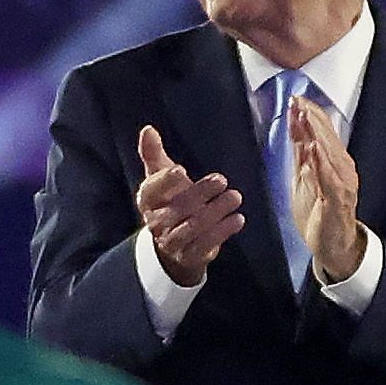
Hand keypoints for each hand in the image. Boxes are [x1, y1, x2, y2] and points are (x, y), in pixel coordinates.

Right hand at [133, 125, 240, 285]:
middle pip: (178, 208)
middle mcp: (155, 222)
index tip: (181, 171)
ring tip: (235, 197)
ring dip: (217, 211)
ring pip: (194, 226)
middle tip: (223, 181)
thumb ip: (154, 154)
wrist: (174, 244)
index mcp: (147, 200)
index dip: (164, 182)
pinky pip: (206, 243)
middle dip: (201, 193)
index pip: (151, 191)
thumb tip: (148, 129)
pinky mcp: (189, 256)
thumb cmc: (170, 202)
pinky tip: (238, 219)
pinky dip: (223, 231)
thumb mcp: (162, 177)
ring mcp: (172, 241)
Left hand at [285, 96, 368, 285]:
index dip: (311, 115)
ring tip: (306, 117)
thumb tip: (295, 123)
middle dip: (313, 119)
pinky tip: (314, 150)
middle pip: (328, 139)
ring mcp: (343, 184)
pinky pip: (330, 179)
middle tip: (299, 101)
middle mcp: (343, 169)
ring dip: (318, 134)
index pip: (323, 133)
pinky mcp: (339, 201)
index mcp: (334, 162)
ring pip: (331, 154)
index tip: (297, 99)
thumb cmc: (318, 208)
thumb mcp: (304, 174)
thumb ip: (301, 150)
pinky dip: (322, 164)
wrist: (332, 243)